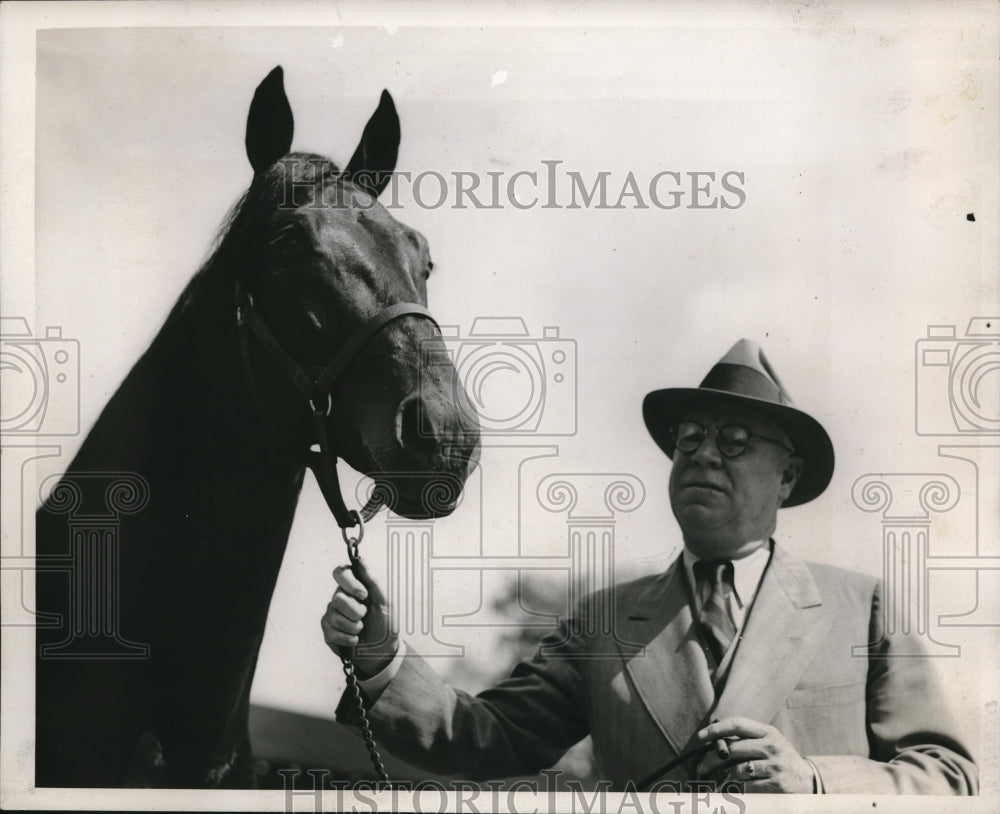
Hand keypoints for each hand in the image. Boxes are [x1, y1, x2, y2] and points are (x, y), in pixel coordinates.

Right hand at [320, 557, 398, 678]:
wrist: (382, 653)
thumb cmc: (385, 625)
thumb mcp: (385, 602)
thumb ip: (372, 581)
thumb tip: (361, 560)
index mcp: (354, 587)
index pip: (340, 572)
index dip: (350, 583)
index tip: (364, 596)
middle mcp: (341, 598)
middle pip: (337, 597)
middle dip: (355, 610)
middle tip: (365, 616)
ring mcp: (332, 614)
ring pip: (333, 614)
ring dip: (353, 626)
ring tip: (361, 630)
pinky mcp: (327, 631)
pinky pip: (331, 631)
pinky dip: (347, 637)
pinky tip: (355, 640)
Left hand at [695, 717, 814, 792]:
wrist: (808, 781)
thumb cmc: (780, 759)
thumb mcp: (769, 742)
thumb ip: (746, 739)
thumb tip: (713, 741)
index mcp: (767, 731)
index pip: (737, 723)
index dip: (716, 729)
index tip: (700, 736)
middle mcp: (771, 746)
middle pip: (732, 748)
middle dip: (711, 759)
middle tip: (700, 768)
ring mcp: (774, 765)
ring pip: (737, 769)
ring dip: (722, 777)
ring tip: (714, 782)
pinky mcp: (776, 784)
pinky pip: (747, 786)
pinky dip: (737, 789)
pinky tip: (732, 790)